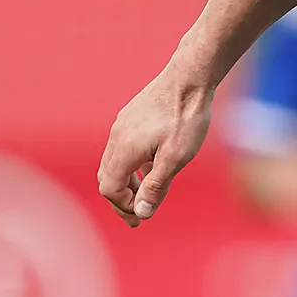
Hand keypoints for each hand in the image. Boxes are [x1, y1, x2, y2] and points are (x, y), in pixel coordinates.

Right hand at [98, 70, 213, 225]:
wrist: (189, 79)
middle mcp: (117, 137)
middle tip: (140, 214)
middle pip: (107, 178)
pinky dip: (131, 166)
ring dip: (126, 183)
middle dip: (121, 199)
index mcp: (124, 150)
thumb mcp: (176, 158)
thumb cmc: (186, 118)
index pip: (110, 188)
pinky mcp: (130, 118)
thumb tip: (141, 214)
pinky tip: (151, 168)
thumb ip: (156, 187)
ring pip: (113, 163)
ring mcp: (122, 125)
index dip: (123, 207)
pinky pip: (122, 149)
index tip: (141, 218)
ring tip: (147, 195)